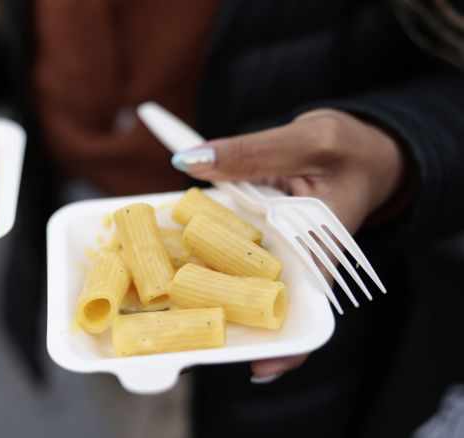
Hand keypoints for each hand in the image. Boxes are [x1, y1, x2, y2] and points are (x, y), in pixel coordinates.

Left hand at [173, 109, 405, 379]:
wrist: (364, 151)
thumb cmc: (350, 149)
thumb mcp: (304, 141)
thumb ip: (250, 153)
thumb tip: (190, 161)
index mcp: (324, 246)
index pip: (309, 308)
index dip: (287, 346)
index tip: (258, 369)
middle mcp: (301, 261)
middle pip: (267, 306)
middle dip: (230, 328)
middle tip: (184, 354)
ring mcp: (280, 255)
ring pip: (243, 285)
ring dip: (208, 300)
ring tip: (168, 325)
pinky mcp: (264, 243)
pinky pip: (232, 256)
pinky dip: (204, 258)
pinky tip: (172, 267)